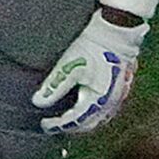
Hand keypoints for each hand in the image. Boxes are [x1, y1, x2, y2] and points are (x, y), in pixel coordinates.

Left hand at [33, 9, 150, 135]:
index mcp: (98, 99)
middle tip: (53, 126)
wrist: (116, 30)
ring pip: (99, 119)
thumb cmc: (92, 46)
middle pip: (89, 125)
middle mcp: (111, 102)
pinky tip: (84, 109)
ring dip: (82, 123)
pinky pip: (106, 110)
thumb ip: (54, 85)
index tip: (44, 124)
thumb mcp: (69, 65)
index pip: (75, 121)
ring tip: (66, 121)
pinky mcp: (121, 88)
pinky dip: (92, 114)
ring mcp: (119, 96)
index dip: (58, 125)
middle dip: (70, 128)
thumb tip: (37, 102)